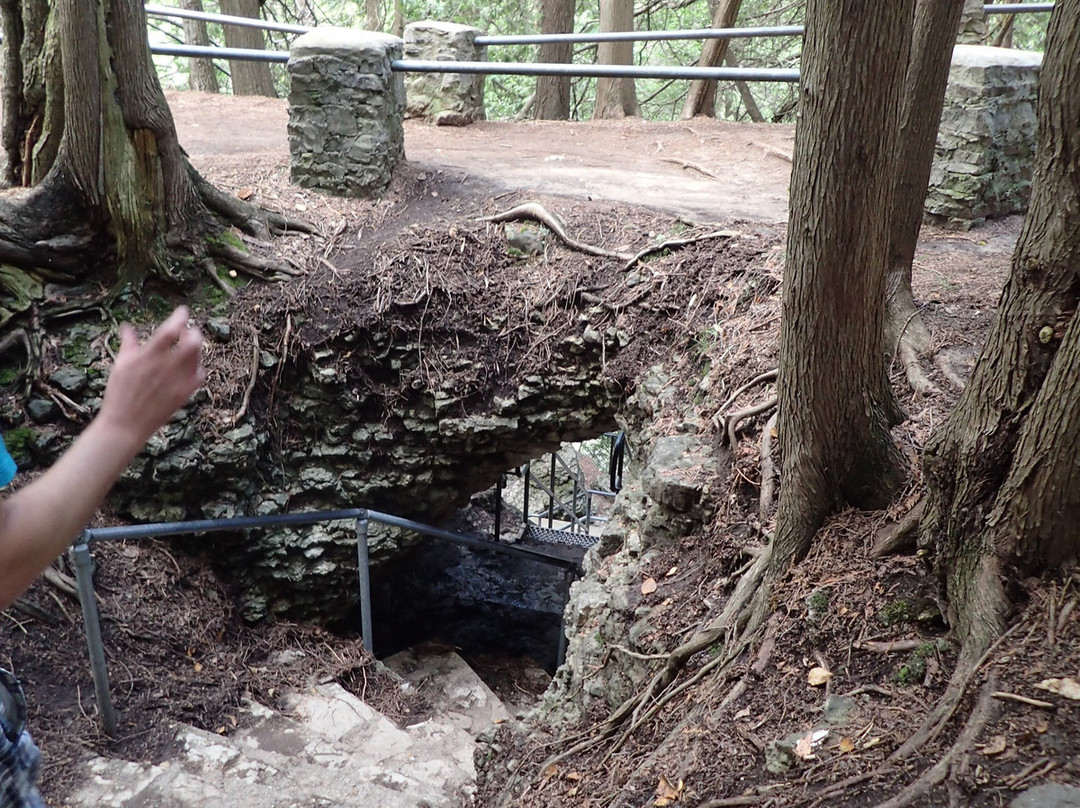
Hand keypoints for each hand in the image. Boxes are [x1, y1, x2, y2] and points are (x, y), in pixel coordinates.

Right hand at [97, 306, 205, 448]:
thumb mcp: (120, 366)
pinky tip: (190, 366)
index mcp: (148, 356)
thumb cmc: (119, 394)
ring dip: (196, 347)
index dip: (179, 317)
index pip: (169, 330)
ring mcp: (178, 381)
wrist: (126, 425)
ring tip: (188, 346)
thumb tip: (127, 327)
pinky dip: (197, 366)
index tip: (183, 311)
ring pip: (197, 357)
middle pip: (192, 342)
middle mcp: (166, 367)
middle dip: (193, 332)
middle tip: (188, 330)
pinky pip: (200, 374)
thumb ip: (128, 344)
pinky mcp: (185, 393)